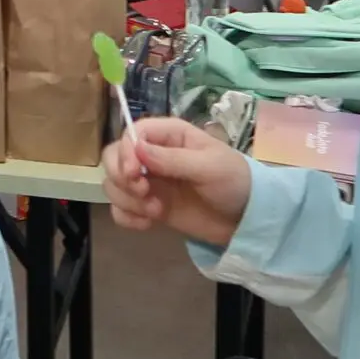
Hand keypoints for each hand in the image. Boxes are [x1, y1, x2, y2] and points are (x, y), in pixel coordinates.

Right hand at [102, 117, 251, 245]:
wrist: (246, 219)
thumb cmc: (234, 182)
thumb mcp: (209, 167)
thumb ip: (173, 159)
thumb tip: (137, 149)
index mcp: (169, 135)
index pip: (131, 134)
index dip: (126, 153)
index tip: (134, 175)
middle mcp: (153, 155)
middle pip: (113, 156)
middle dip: (121, 177)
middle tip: (144, 193)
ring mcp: (149, 182)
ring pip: (113, 183)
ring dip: (127, 200)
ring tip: (156, 212)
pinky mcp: (148, 206)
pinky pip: (121, 208)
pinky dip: (127, 217)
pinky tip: (148, 224)